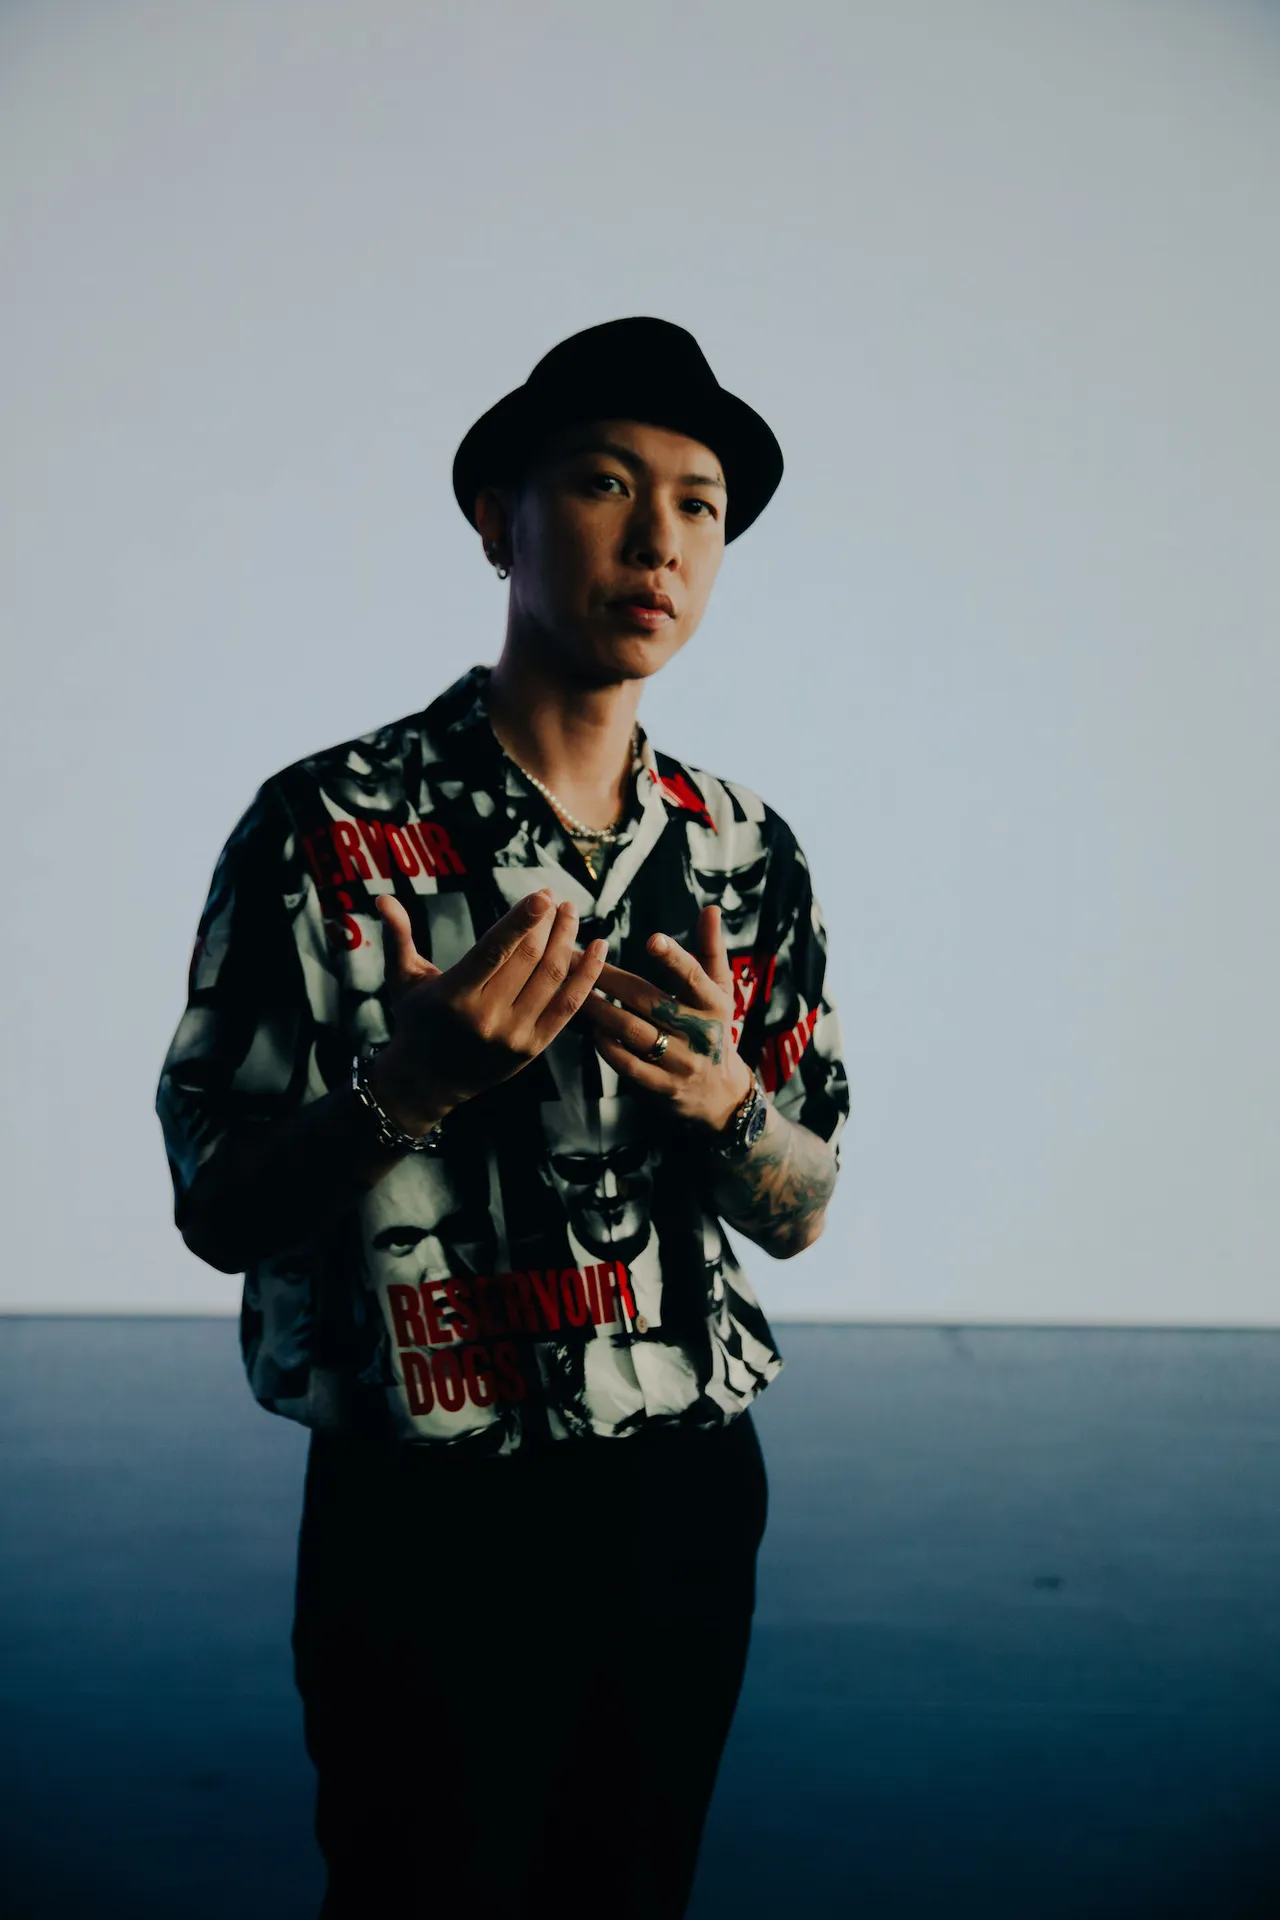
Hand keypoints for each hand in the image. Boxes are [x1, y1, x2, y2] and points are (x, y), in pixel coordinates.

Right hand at [368, 890, 607, 1130]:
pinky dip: (587, 975)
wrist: (429, 1080)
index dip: (521, 920)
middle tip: (554, 897)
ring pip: (551, 979)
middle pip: (528, 960)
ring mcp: (514, 1036)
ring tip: (571, 913)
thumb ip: (397, 936)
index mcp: (454, 997)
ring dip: (568, 941)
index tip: (542, 894)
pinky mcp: (533, 1048)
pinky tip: (599, 947)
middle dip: (547, 924)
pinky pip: (568, 1006)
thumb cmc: (417, 1021)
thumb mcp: (403, 980)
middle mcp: (486, 1018)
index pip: (494, 951)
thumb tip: (382, 897)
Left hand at [581, 904, 753, 1132]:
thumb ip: (711, 950)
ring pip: (633, 1032)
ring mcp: (681, 1062)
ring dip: (599, 1010)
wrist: (721, 1094)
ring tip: (573, 991)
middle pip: (649, 1001)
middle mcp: (700, 1033)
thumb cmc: (715, 1028)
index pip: (694, 977)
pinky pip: (628, 1065)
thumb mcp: (720, 991)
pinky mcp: (664, 1087)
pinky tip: (591, 1029)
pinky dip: (607, 1045)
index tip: (651, 939)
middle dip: (608, 979)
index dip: (674, 958)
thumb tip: (710, 908)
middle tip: (575, 957)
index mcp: (714, 1004)